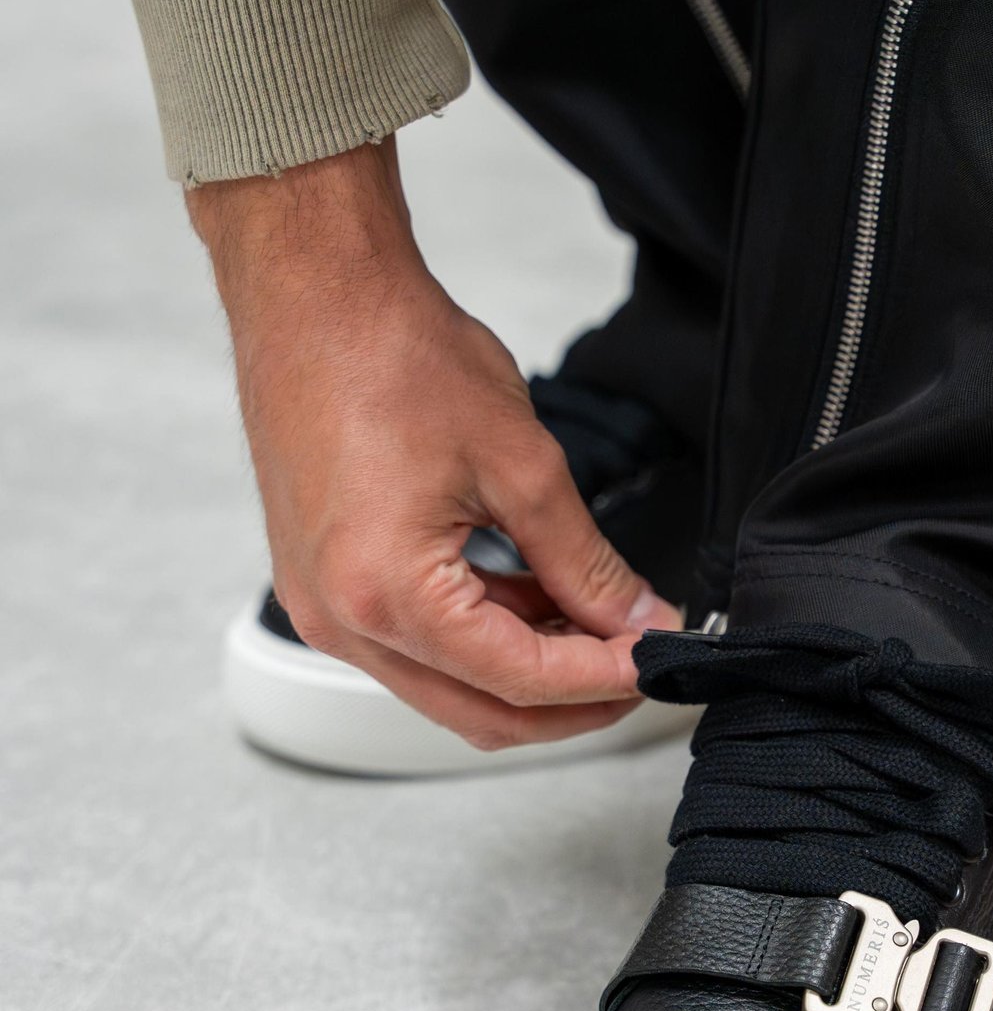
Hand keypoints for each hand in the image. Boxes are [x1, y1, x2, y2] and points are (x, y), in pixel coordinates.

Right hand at [189, 139, 677, 749]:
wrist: (313, 295)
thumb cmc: (394, 355)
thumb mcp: (522, 464)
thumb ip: (585, 561)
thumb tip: (636, 618)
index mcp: (385, 595)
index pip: (521, 680)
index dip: (606, 678)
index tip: (660, 660)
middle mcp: (341, 621)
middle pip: (481, 714)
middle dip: (573, 702)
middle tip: (640, 666)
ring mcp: (324, 609)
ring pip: (448, 689)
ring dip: (528, 670)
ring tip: (598, 622)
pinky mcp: (323, 586)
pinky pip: (413, 647)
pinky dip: (482, 637)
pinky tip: (538, 599)